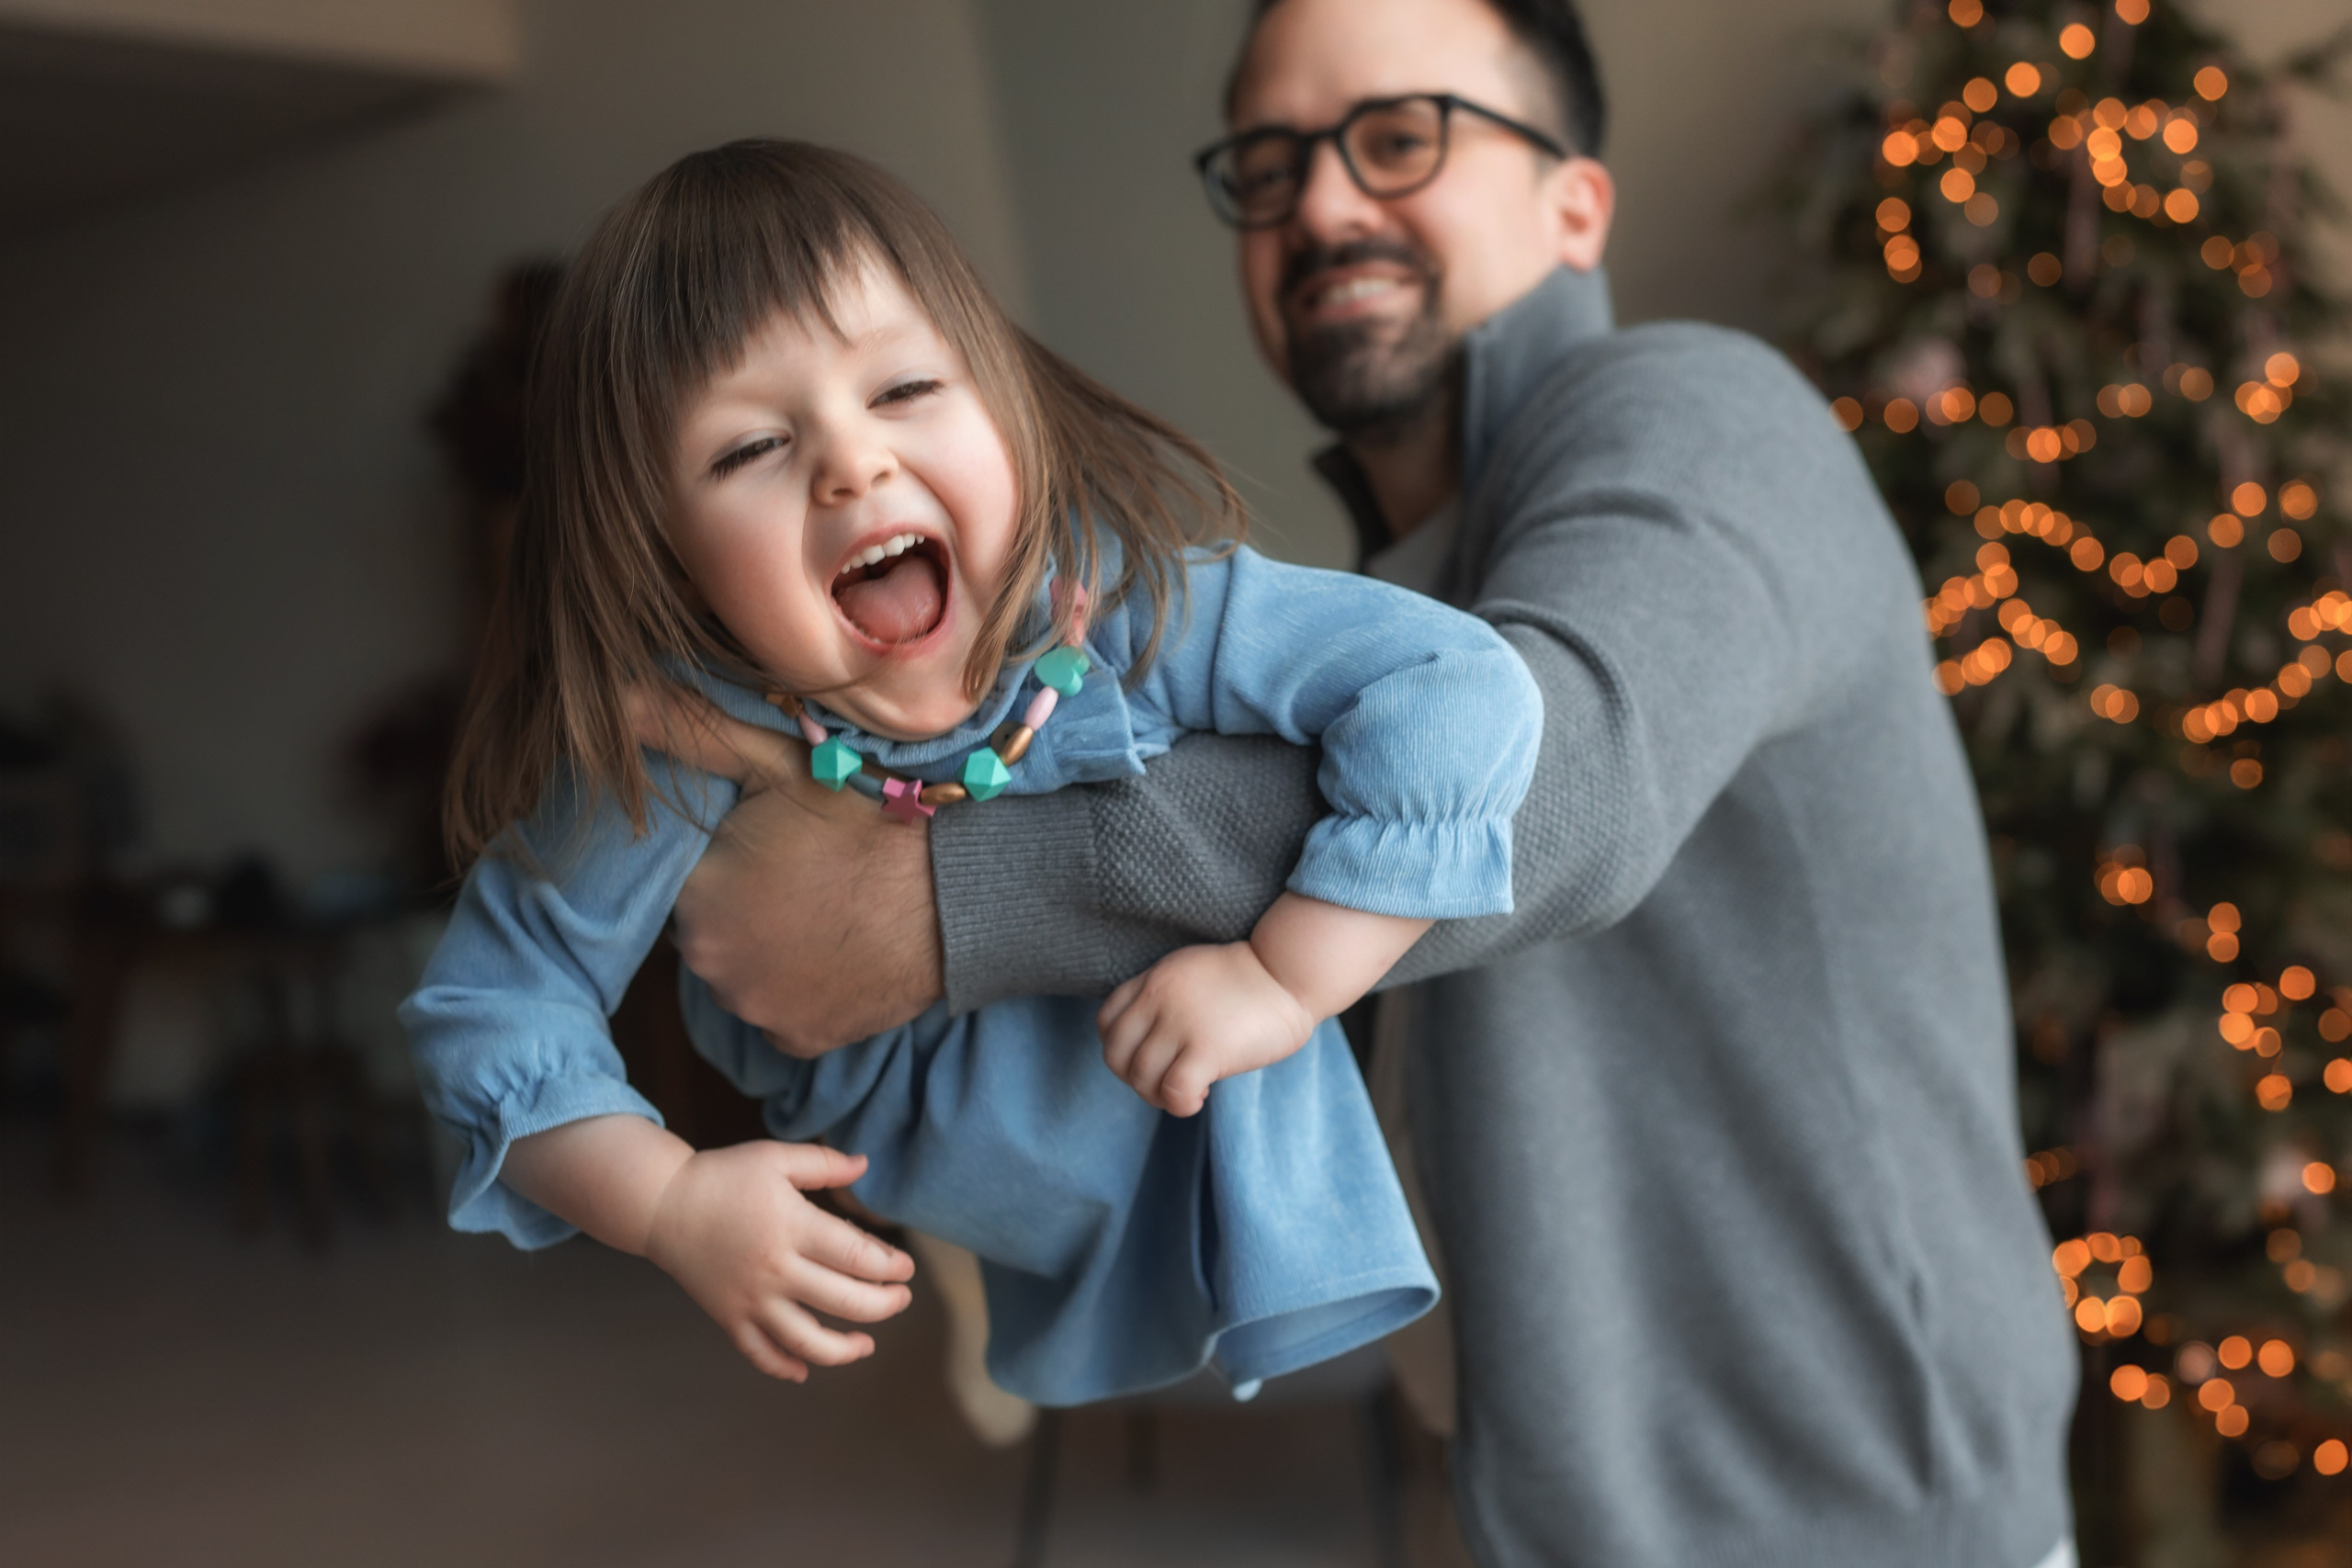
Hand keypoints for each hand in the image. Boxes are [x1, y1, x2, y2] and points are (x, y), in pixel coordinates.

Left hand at [628, 686, 944, 1054]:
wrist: (956, 889)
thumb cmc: (868, 816)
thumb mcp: (774, 762)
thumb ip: (689, 733)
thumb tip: (615, 697)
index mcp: (697, 895)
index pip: (689, 880)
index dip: (727, 860)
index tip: (771, 843)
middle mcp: (711, 964)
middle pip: (712, 930)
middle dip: (743, 907)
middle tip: (803, 874)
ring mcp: (757, 1010)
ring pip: (744, 974)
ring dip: (770, 950)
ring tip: (825, 910)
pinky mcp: (801, 1041)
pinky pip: (783, 1015)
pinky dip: (802, 991)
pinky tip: (839, 952)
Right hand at [644, 1140, 916, 1382]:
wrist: (661, 1205)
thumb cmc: (723, 1176)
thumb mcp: (775, 1157)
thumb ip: (824, 1163)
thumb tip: (866, 1165)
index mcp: (791, 1227)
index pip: (856, 1257)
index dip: (890, 1266)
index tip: (905, 1268)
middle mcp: (775, 1270)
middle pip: (844, 1302)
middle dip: (884, 1305)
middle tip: (901, 1298)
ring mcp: (750, 1300)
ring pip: (806, 1342)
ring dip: (844, 1350)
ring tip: (866, 1344)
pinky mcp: (728, 1318)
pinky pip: (760, 1354)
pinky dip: (784, 1368)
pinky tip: (805, 1370)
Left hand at [1096, 941, 1317, 1116]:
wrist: (1291, 973)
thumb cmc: (1250, 980)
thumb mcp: (1190, 973)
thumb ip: (1162, 999)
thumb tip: (1147, 1044)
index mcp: (1153, 980)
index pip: (1106, 1023)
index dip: (1121, 1049)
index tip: (1150, 1057)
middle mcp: (1158, 999)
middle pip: (1115, 1054)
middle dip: (1134, 1079)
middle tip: (1165, 1082)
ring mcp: (1181, 1023)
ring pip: (1140, 1077)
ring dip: (1159, 1096)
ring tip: (1190, 1090)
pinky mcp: (1207, 1048)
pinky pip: (1173, 1091)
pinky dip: (1180, 1105)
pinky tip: (1201, 1097)